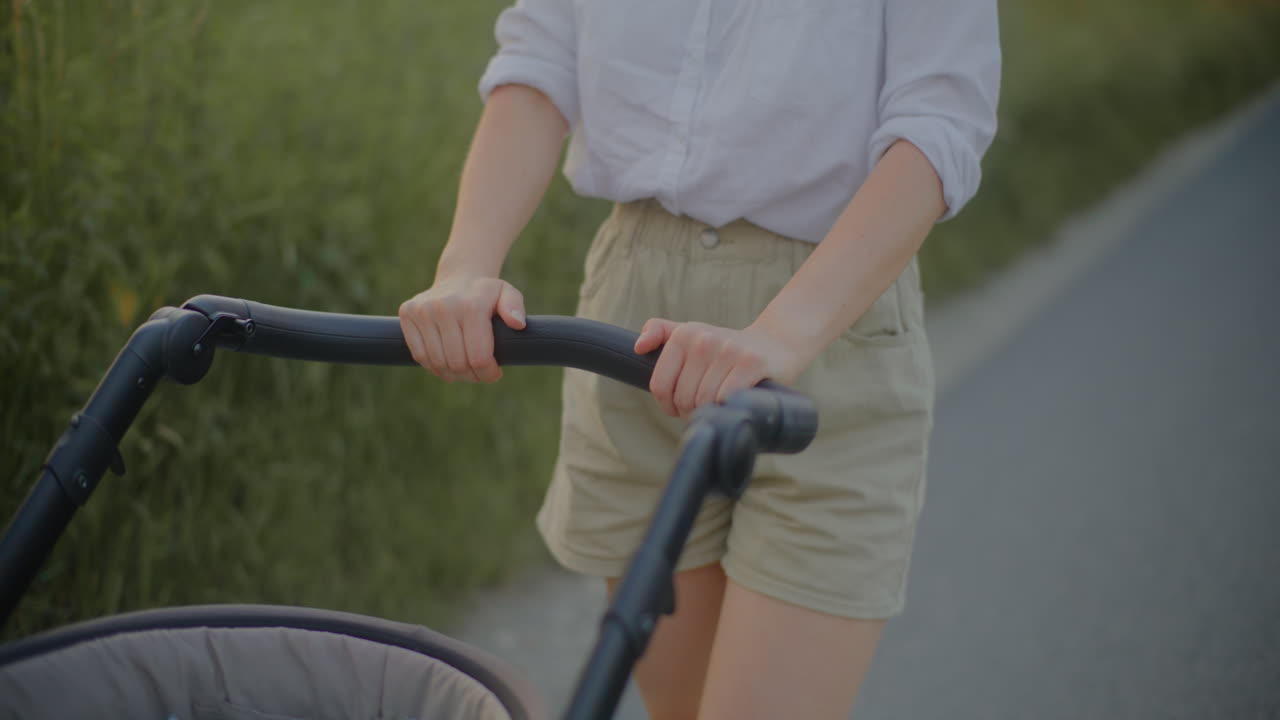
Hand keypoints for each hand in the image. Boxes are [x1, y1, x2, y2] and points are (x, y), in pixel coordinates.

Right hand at [399, 276, 525, 382]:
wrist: (458, 278)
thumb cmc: (486, 294)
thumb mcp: (508, 294)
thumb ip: (515, 307)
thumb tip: (517, 324)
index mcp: (471, 305)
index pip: (478, 357)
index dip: (487, 373)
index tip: (494, 373)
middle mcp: (443, 306)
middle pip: (457, 363)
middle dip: (472, 375)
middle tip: (479, 372)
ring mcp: (422, 310)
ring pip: (437, 363)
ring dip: (453, 374)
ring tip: (464, 370)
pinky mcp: (407, 314)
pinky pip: (419, 355)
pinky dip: (434, 367)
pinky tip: (447, 365)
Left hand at [634, 319, 807, 417]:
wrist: (776, 344)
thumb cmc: (727, 349)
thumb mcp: (692, 334)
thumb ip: (661, 332)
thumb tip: (638, 347)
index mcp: (684, 334)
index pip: (661, 386)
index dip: (668, 405)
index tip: (680, 406)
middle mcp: (704, 339)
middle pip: (683, 398)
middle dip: (692, 411)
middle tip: (707, 406)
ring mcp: (729, 350)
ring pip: (704, 402)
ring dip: (712, 412)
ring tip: (721, 404)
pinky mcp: (752, 363)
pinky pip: (726, 399)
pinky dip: (729, 407)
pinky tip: (736, 401)